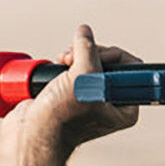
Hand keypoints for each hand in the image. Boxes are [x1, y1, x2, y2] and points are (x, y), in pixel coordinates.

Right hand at [0, 24, 141, 161]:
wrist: (32, 134)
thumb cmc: (62, 117)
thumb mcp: (83, 78)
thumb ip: (88, 50)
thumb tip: (85, 32)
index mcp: (126, 108)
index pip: (132, 68)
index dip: (114, 55)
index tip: (95, 55)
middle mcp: (112, 104)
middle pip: (110, 62)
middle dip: (91, 54)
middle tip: (72, 58)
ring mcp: (92, 99)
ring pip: (91, 63)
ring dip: (76, 56)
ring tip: (63, 62)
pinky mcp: (73, 94)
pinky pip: (76, 69)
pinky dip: (66, 63)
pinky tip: (58, 65)